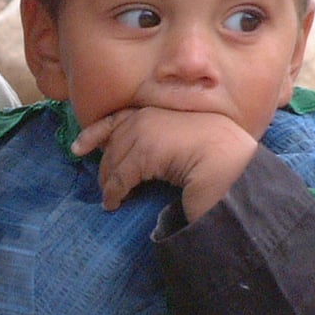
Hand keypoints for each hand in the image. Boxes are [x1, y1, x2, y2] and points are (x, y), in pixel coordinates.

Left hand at [72, 107, 257, 218]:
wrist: (236, 165)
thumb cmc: (221, 159)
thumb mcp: (188, 143)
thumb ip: (164, 143)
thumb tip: (141, 162)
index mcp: (163, 110)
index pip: (119, 117)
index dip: (95, 132)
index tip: (78, 147)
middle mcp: (151, 116)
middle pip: (113, 142)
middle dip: (105, 166)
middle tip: (105, 188)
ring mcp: (147, 132)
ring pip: (114, 161)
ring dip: (109, 183)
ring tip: (111, 200)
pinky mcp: (145, 153)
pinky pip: (120, 177)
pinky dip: (115, 193)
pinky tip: (115, 204)